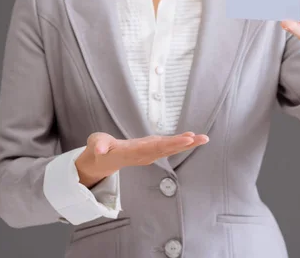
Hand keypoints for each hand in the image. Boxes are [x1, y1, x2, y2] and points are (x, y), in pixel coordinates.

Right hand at [75, 132, 208, 187]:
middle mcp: (144, 154)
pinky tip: (192, 138)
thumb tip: (101, 150)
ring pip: (170, 149)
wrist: (103, 160)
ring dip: (187, 144)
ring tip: (203, 138)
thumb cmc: (100, 149)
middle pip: (166, 150)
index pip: (154, 148)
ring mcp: (149, 153)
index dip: (171, 144)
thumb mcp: (96, 145)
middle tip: (201, 138)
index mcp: (133, 152)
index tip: (186, 140)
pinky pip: (168, 147)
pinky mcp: (151, 150)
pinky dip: (180, 143)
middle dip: (184, 144)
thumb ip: (98, 146)